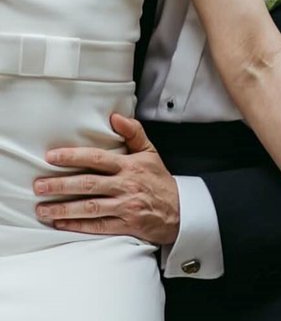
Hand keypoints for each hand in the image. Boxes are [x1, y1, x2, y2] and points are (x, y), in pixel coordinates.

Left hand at [34, 113, 179, 244]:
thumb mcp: (150, 151)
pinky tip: (60, 223)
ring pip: (88, 207)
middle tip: (38, 185)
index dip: (73, 157)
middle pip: (88, 184)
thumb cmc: (159, 180)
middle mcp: (125, 185)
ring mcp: (124, 207)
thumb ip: (133, 132)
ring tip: (42, 208)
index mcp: (129, 165)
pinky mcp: (124, 226)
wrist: (179, 210)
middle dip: (60, 185)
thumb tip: (115, 117)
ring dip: (63, 208)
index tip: (51, 157)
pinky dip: (77, 225)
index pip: (97, 158)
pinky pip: (96, 226)